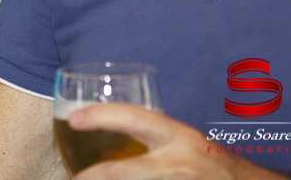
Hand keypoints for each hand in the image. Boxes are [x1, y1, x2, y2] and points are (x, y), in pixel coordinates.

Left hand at [70, 104, 283, 179]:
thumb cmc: (217, 166)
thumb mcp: (187, 144)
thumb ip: (155, 140)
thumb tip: (110, 135)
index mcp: (179, 138)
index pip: (133, 117)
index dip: (100, 116)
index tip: (73, 119)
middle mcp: (179, 164)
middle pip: (121, 173)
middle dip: (92, 177)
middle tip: (74, 179)